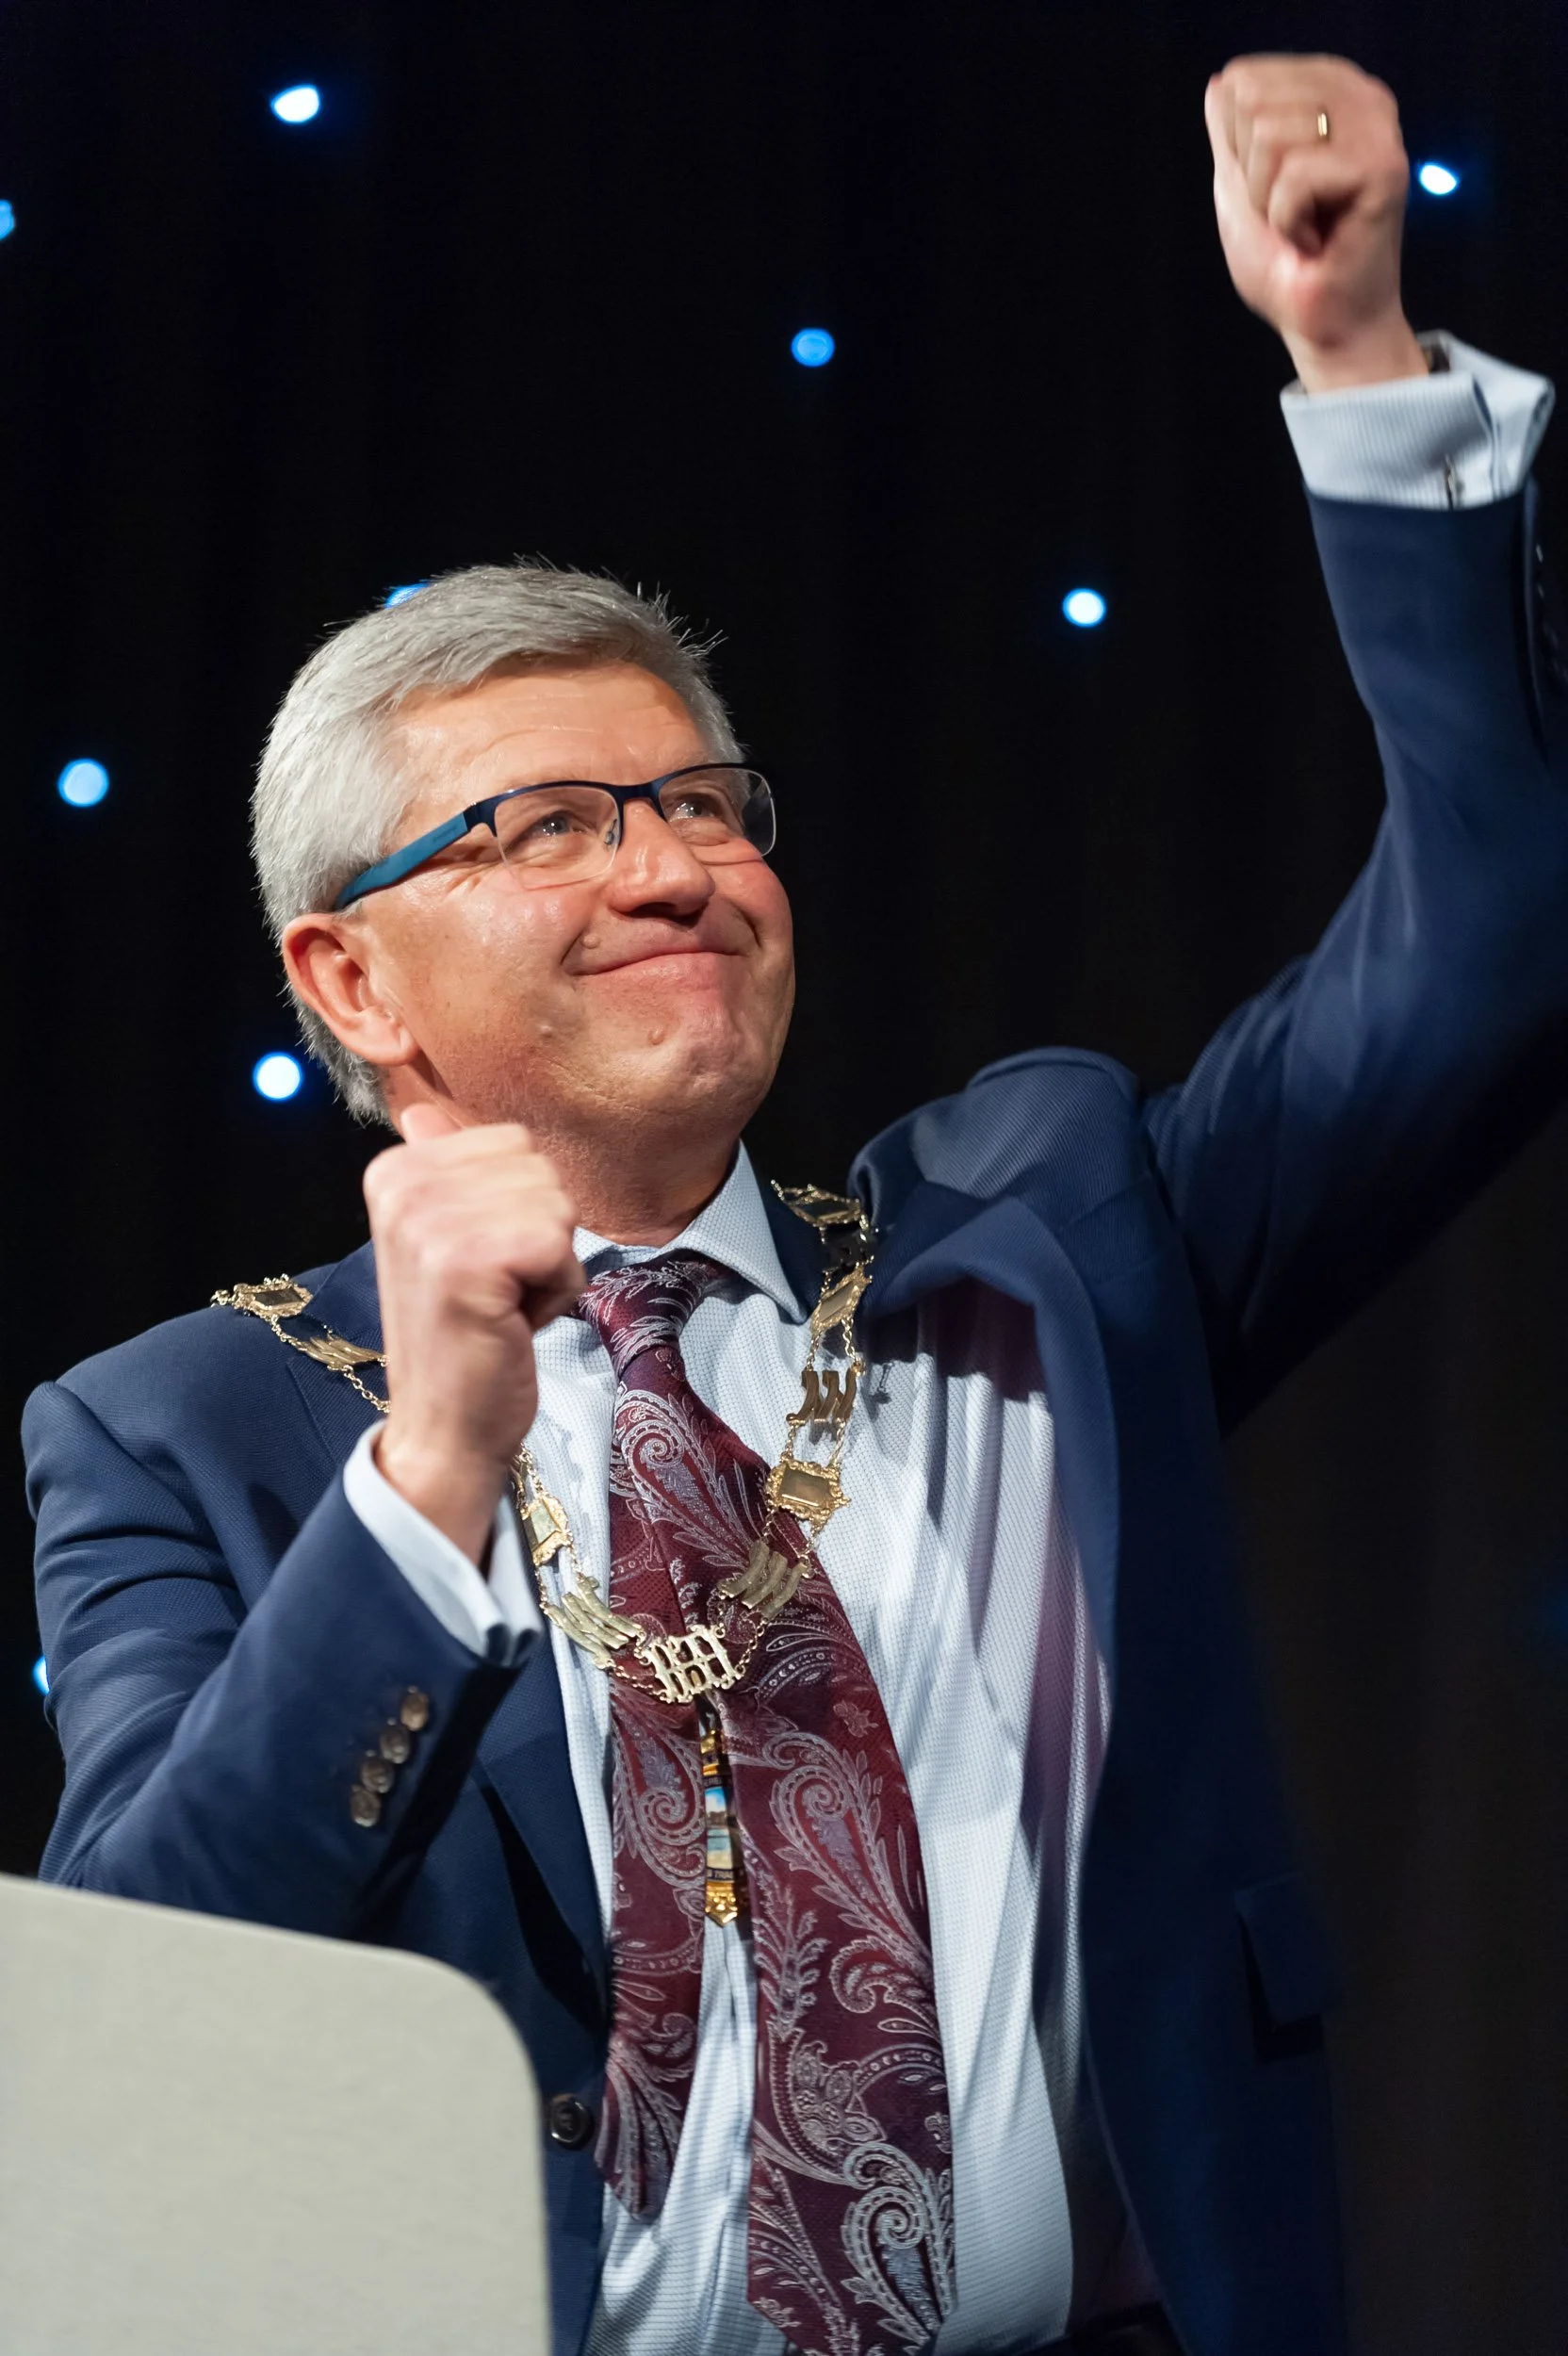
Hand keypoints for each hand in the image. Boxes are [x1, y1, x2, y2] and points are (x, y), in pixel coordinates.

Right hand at [363, 1103, 584, 1565]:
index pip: (513, 1143)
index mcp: (393, 1170)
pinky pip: (561, 1244)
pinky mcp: (468, 1263)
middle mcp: (402, 1185)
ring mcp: (430, 1222)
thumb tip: (425, 1111)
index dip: (520, 1206)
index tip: (482, 1261)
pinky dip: (557, 1289)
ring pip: (557, 1204)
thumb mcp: (447, 1239)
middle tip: (497, 1287)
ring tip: (504, 1304)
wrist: (444, 1426)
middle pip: (540, 1168)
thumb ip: (445, 1171)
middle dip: (542, 1232)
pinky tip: (515, 1320)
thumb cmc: (462, 1334)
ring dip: (551, 1262)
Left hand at [1206, 53, 1427, 391]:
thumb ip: (1230, 135)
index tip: (1275, 189)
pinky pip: (1294, 178)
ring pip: (1271, 135)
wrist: (1321, 324)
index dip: (1239, 149)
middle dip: (1253, 174)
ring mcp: (1377, 128)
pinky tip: (1317, 241)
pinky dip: (1289, 223)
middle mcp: (1361, 97)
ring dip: (1270, 201)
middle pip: (1254, 102)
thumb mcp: (1240, 188)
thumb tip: (1220, 82)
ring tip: (1304, 226)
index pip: (1244, 81)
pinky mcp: (1383, 166)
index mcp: (1331, 90)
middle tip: (1289, 211)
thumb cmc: (1286, 264)